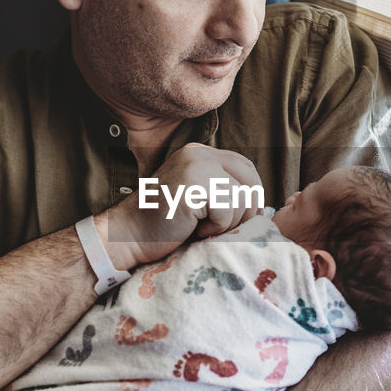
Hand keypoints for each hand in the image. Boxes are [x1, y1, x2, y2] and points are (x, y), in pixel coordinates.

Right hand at [102, 144, 263, 269]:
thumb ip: (222, 190)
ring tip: (202, 228)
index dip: (252, 193)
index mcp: (199, 154)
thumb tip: (262, 204)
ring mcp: (195, 166)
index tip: (244, 217)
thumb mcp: (198, 199)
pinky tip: (195, 229)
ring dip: (229, 222)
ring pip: (242, 197)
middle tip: (225, 227)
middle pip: (249, 178)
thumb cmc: (164, 225)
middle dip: (247, 208)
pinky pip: (228, 209)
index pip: (245, 167)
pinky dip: (217, 227)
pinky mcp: (193, 183)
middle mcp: (198, 154)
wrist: (128, 236)